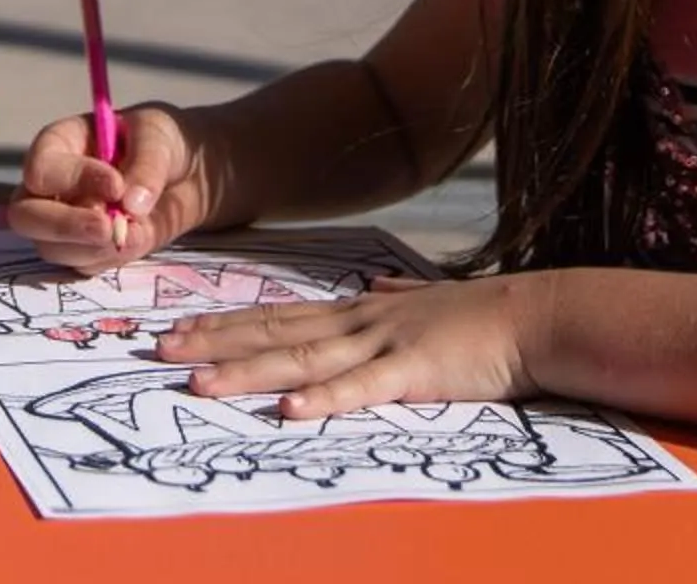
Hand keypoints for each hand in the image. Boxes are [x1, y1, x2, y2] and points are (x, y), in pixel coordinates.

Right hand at [7, 104, 202, 270]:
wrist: (187, 174)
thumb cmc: (161, 142)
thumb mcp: (158, 137)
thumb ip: (146, 165)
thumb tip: (131, 204)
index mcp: (58, 145)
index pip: (42, 169)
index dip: (73, 179)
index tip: (116, 185)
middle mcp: (51, 187)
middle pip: (25, 216)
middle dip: (64, 226)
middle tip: (107, 227)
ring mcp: (64, 222)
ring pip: (51, 249)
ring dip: (92, 247)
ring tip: (135, 231)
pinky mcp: (86, 250)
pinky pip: (83, 266)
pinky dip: (111, 259)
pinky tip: (139, 238)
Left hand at [154, 271, 542, 419]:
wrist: (537, 315)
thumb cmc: (485, 317)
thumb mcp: (428, 301)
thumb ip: (398, 297)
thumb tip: (379, 287)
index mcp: (360, 311)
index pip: (278, 316)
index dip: (227, 322)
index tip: (180, 328)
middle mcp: (359, 322)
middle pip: (274, 333)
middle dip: (214, 341)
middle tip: (160, 349)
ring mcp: (383, 344)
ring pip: (301, 361)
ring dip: (247, 372)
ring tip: (198, 383)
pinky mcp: (413, 372)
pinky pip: (361, 389)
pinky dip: (322, 400)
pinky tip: (288, 410)